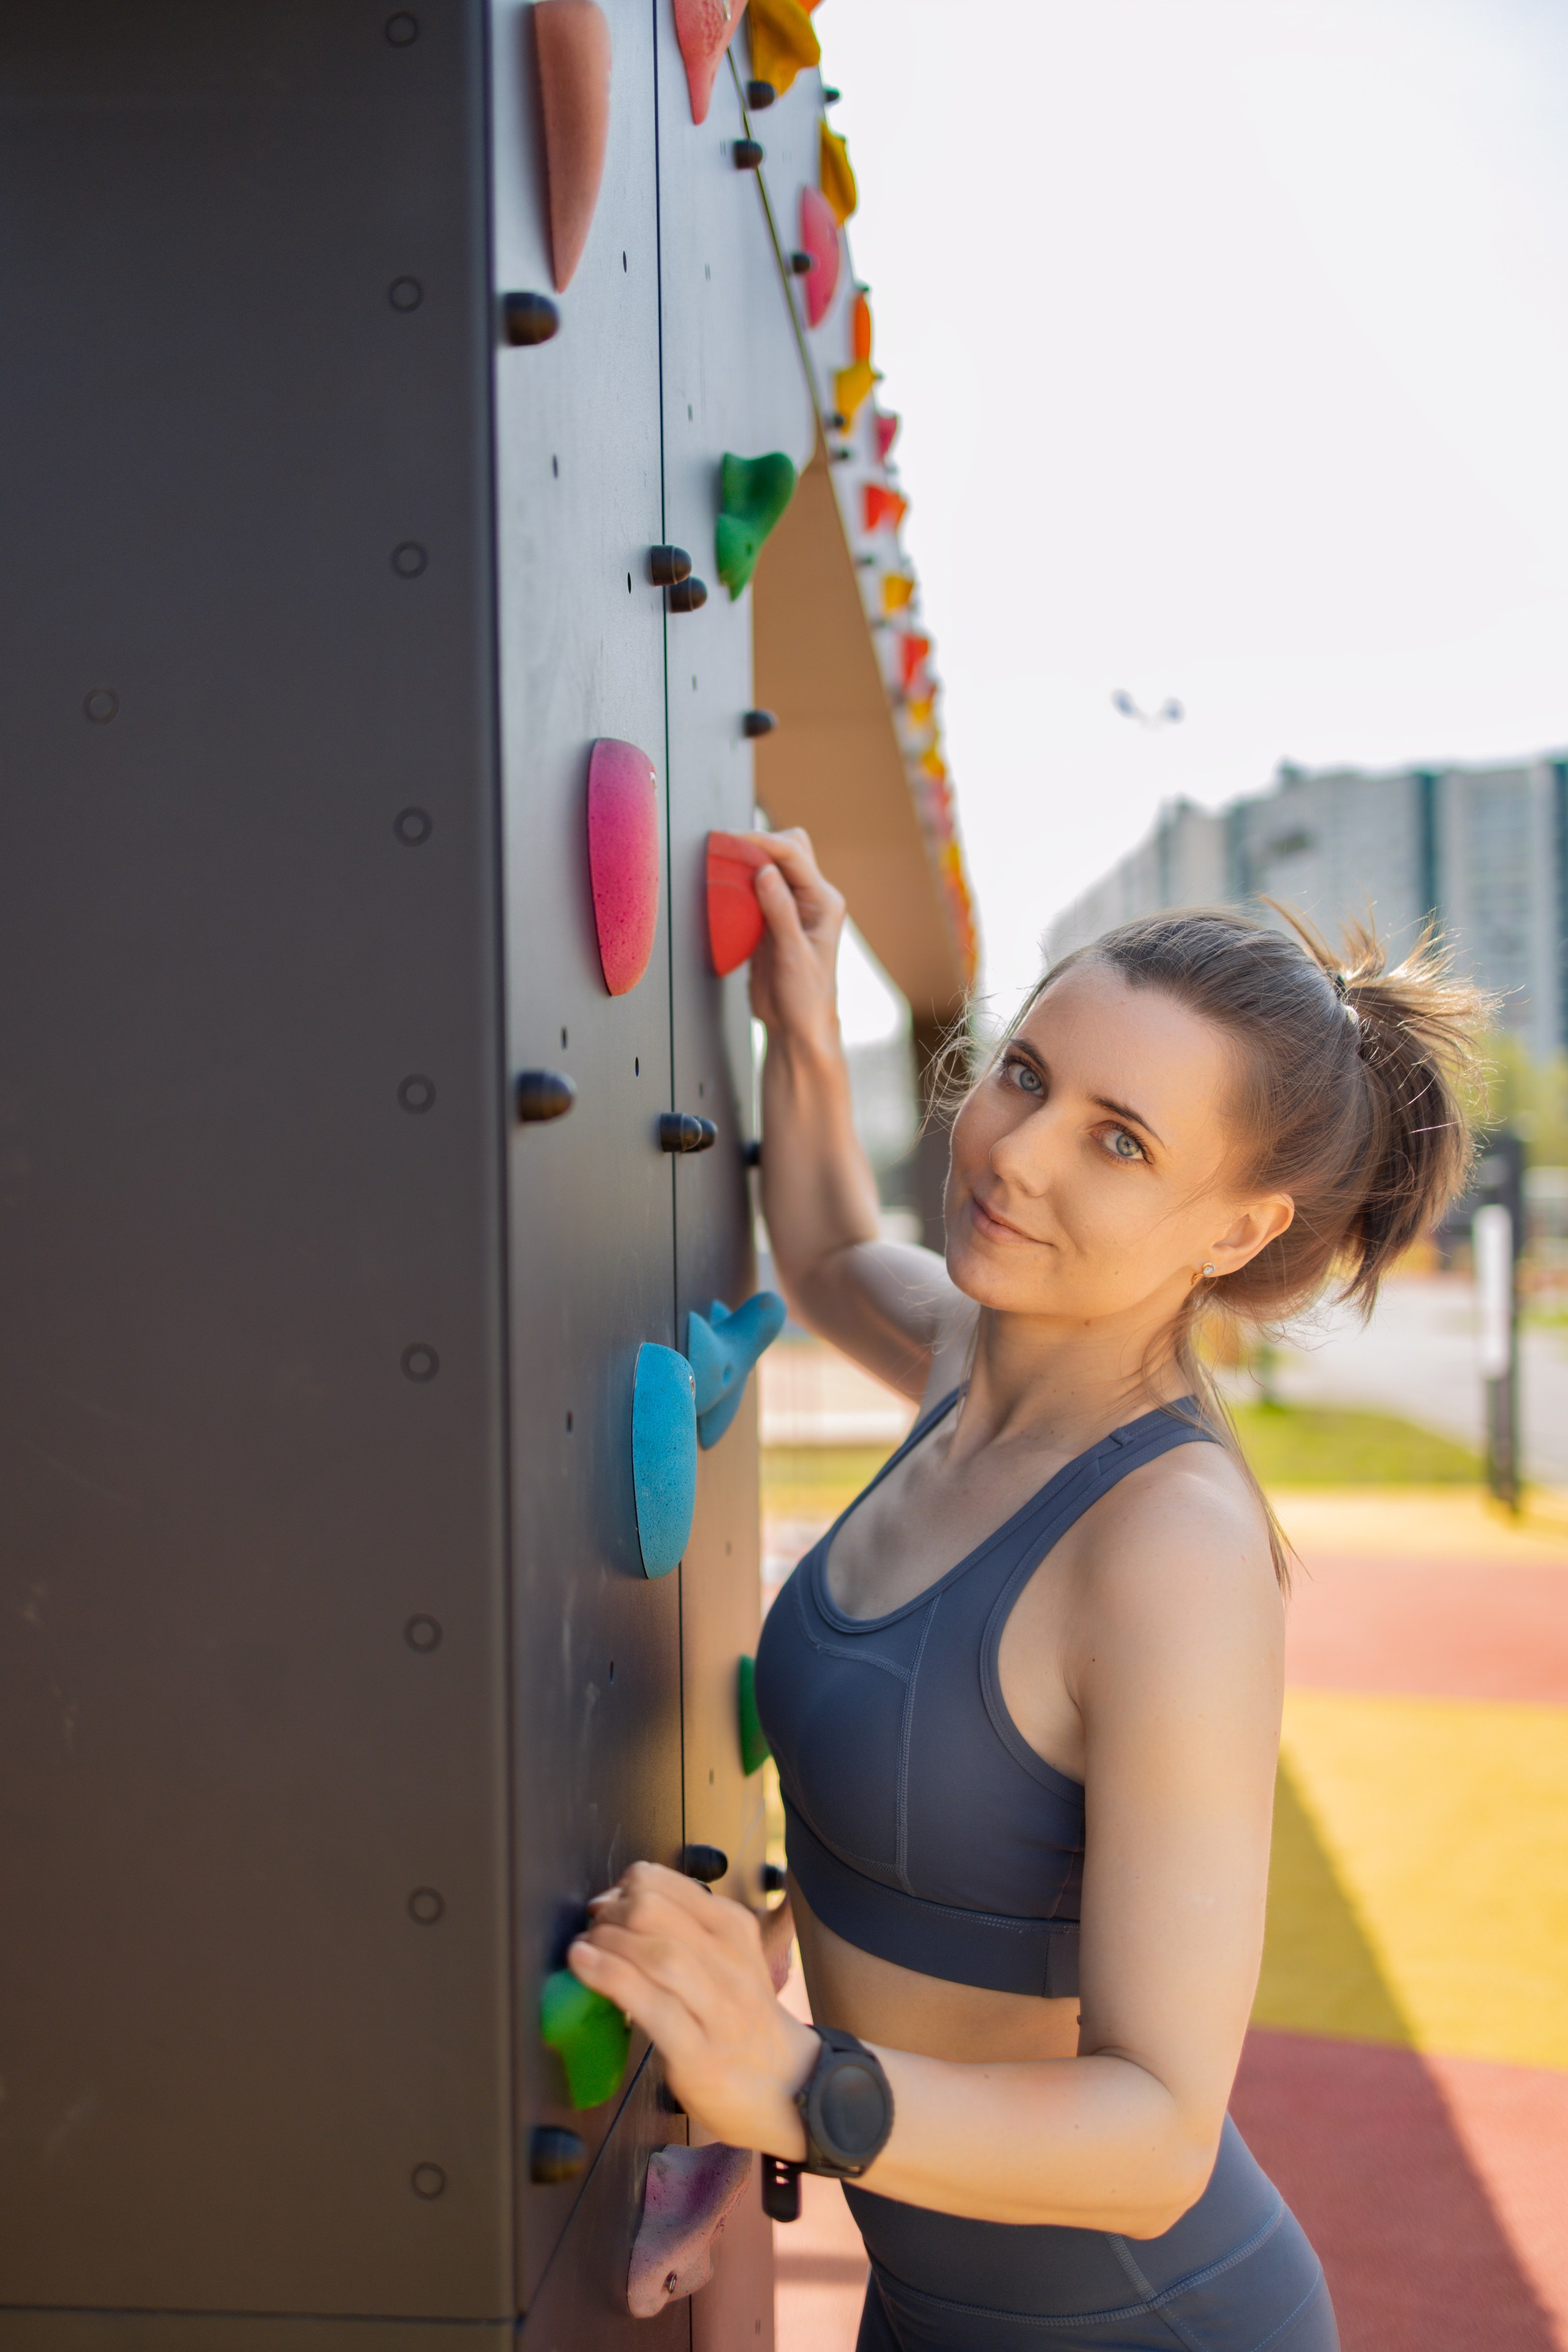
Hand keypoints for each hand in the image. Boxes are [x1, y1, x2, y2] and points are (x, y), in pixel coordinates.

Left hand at [569, 1862, 817, 2157]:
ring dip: (606, 1944)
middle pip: (654, 1912)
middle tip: (594, 1931)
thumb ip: (682, 1932)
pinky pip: (650, 2005)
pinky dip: (609, 1977)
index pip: (668, 1884)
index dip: (626, 1887)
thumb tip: (614, 1906)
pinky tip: (585, 1967)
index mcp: (733, 1929)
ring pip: (655, 1954)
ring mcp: (717, 2009)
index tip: (608, 1905)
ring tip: (582, 1950)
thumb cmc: (743, 2021)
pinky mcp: (698, 2053)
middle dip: (611, 1914)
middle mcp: (729, 1962)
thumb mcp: (727, 1960)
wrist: (791, 2088)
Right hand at [744, 829, 845, 1051]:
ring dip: (748, 861)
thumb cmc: (805, 998)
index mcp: (824, 902)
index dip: (763, 841)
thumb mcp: (793, 955)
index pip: (794, 855)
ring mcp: (790, 908)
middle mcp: (810, 899)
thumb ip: (780, 912)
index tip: (732, 838)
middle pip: (788, 850)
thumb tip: (764, 871)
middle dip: (759, 843)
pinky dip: (740, 883)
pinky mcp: (771, 921)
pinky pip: (756, 890)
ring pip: (771, 866)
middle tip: (726, 849)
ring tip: (720, 862)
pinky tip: (723, 887)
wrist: (797, 1027)